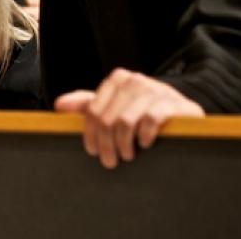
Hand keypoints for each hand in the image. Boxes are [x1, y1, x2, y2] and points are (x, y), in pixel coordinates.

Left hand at [54, 68, 203, 168]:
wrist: (182, 110)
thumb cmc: (142, 109)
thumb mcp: (113, 105)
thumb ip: (86, 104)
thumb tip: (58, 106)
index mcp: (117, 79)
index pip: (92, 111)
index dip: (90, 134)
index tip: (92, 151)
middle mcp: (134, 80)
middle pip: (107, 119)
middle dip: (106, 145)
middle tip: (110, 161)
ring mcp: (154, 90)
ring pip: (125, 122)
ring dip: (123, 145)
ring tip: (126, 156)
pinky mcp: (172, 103)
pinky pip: (150, 120)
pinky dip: (144, 136)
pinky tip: (144, 144)